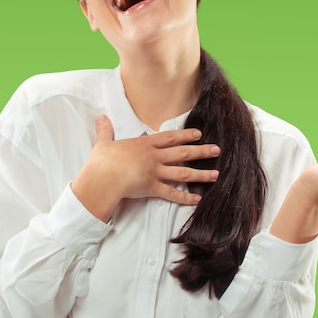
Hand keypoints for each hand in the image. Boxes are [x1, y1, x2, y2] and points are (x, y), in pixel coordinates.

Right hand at [71, 115, 220, 220]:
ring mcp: (155, 173)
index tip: (199, 134)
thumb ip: (105, 130)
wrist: (102, 179)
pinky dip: (185, 198)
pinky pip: (172, 194)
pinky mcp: (152, 188)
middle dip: (201, 151)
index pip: (170, 137)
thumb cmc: (102, 161)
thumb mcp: (103, 142)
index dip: (185, 135)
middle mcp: (154, 157)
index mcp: (144, 144)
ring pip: (183, 173)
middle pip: (183, 153)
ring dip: (201, 174)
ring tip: (216, 174)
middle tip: (217, 150)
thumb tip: (100, 118)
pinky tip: (197, 199)